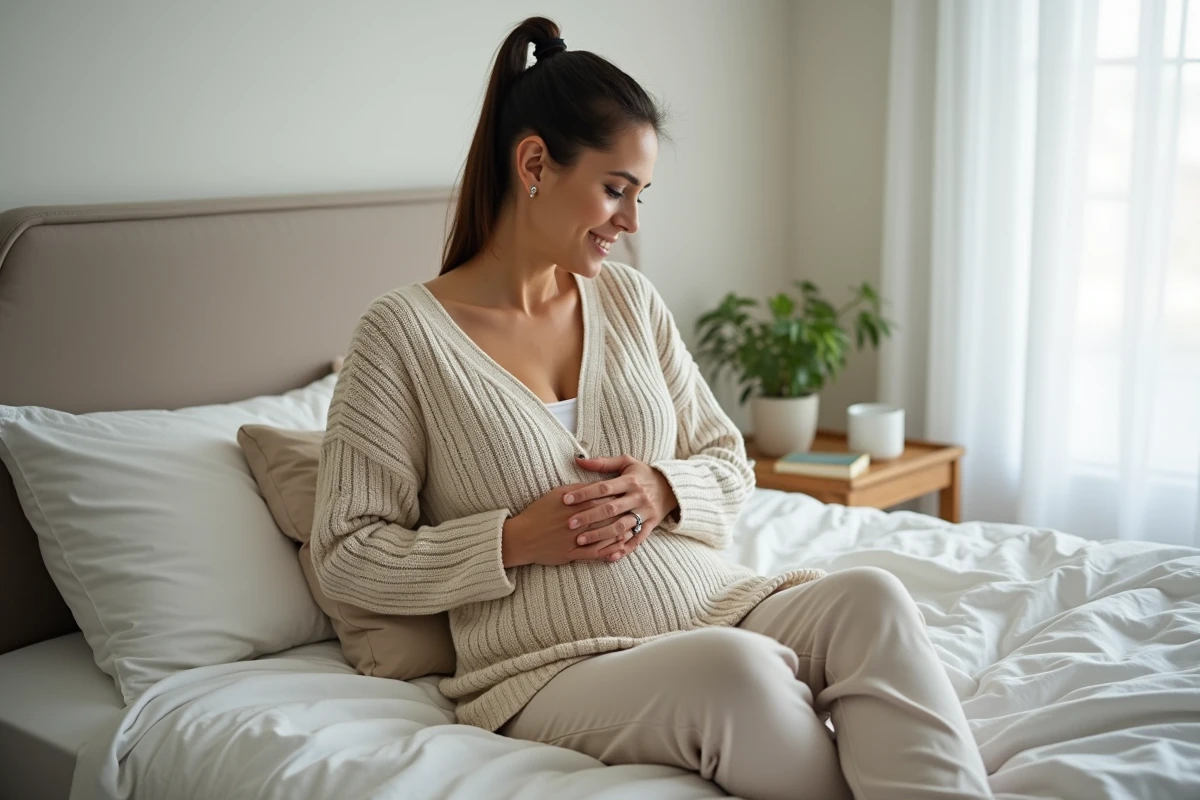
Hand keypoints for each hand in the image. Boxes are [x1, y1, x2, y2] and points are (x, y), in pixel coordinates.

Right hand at [502, 483, 635, 567]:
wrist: (522, 537)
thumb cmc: (539, 512)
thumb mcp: (557, 494)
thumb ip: (578, 489)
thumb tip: (595, 484)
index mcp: (576, 504)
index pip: (604, 498)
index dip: (618, 497)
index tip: (628, 495)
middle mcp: (579, 521)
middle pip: (608, 516)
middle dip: (624, 514)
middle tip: (637, 511)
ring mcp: (577, 539)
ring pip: (605, 535)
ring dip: (621, 533)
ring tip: (633, 529)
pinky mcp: (574, 554)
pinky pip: (596, 553)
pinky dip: (610, 551)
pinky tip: (620, 549)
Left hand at [566, 454, 678, 559]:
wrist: (672, 487)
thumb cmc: (642, 474)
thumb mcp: (626, 463)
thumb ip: (602, 462)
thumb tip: (578, 460)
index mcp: (630, 481)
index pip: (603, 488)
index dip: (584, 493)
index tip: (566, 500)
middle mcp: (638, 497)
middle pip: (610, 509)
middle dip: (589, 517)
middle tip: (569, 523)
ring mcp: (645, 513)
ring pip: (621, 527)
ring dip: (600, 535)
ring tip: (580, 541)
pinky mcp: (651, 526)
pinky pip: (637, 540)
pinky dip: (623, 549)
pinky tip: (607, 557)